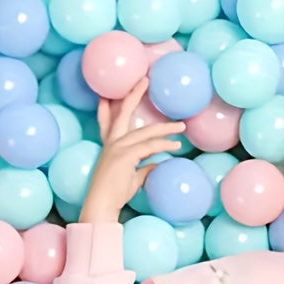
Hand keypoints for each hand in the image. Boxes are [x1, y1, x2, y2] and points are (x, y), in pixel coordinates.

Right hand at [79, 78, 185, 222]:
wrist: (102, 204)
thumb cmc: (115, 194)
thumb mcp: (133, 178)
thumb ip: (144, 168)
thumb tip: (157, 164)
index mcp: (110, 146)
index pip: (107, 121)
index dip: (106, 108)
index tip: (106, 95)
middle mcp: (112, 142)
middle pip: (123, 113)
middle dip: (134, 94)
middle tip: (144, 79)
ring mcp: (117, 147)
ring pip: (145, 131)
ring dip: (166, 128)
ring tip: (181, 126)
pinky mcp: (125, 156)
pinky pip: (148, 147)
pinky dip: (163, 145)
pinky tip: (176, 145)